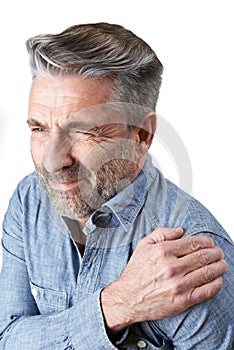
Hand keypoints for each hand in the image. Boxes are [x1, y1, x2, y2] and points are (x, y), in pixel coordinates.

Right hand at [101, 227, 227, 333]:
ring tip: (222, 264)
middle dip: (216, 253)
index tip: (210, 243)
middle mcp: (171, 267)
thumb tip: (180, 230)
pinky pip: (206, 291)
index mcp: (163, 251)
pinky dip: (216, 283)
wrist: (127, 298)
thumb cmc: (136, 271)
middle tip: (219, 253)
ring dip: (220, 266)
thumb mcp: (143, 245)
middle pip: (204, 256)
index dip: (207, 242)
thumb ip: (161, 233)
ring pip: (208, 272)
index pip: (194, 243)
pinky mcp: (182, 301)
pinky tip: (218, 279)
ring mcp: (178, 285)